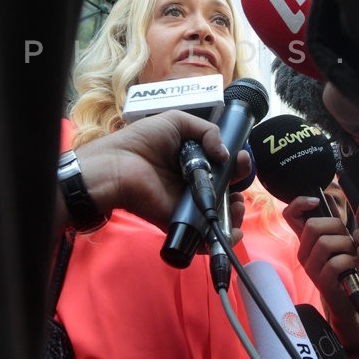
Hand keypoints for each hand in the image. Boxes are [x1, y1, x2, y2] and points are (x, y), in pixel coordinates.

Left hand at [71, 110, 250, 237]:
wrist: (120, 164)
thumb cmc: (144, 140)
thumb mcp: (177, 121)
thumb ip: (207, 131)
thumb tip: (226, 155)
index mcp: (193, 159)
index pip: (223, 165)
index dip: (236, 163)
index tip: (239, 159)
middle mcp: (193, 182)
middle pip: (225, 189)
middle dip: (239, 186)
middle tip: (237, 179)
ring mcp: (188, 203)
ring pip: (220, 212)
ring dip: (236, 211)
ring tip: (236, 205)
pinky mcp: (181, 221)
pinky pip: (205, 233)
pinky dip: (223, 237)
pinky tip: (233, 229)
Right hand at [282, 196, 358, 344]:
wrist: (348, 300)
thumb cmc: (344, 268)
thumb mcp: (339, 241)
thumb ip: (333, 221)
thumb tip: (327, 195)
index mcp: (306, 240)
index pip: (289, 215)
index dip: (300, 203)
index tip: (315, 201)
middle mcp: (303, 252)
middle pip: (312, 226)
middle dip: (336, 227)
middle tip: (347, 238)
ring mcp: (310, 267)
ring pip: (326, 243)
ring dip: (346, 245)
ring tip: (352, 254)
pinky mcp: (321, 281)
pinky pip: (336, 262)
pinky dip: (350, 261)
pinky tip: (353, 266)